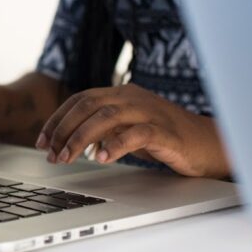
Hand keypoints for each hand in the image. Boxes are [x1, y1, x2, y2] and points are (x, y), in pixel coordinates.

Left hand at [35, 84, 230, 178]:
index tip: (42, 141)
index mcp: (122, 94)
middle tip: (50, 153)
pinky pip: (136, 134)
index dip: (57, 119)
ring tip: (66, 158)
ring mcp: (149, 112)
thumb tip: (68, 139)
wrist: (209, 144)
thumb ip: (103, 128)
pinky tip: (101, 158)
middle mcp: (133, 97)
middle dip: (63, 130)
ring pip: (106, 117)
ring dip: (80, 138)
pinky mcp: (165, 131)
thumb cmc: (166, 138)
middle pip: (88, 106)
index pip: (80, 100)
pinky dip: (115, 145)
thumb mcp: (127, 128)